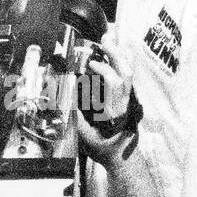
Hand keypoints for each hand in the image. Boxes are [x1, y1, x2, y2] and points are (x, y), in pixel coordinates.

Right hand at [76, 36, 135, 166]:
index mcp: (114, 111)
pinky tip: (111, 56)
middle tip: (104, 40)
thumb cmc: (102, 148)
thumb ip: (76, 117)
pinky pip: (126, 78)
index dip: (104, 70)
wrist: (121, 157)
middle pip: (126, 73)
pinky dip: (119, 64)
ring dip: (118, 56)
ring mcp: (129, 101)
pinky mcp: (128, 100)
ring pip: (129, 74)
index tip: (91, 63)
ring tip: (108, 43)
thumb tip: (68, 96)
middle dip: (116, 54)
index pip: (115, 83)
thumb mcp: (85, 136)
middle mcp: (124, 103)